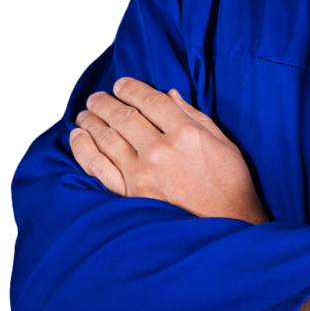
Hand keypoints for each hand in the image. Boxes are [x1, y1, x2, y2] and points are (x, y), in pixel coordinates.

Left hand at [69, 77, 268, 224]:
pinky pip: (98, 167)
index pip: (150, 100)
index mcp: (186, 133)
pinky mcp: (130, 195)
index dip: (132, 88)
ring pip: (107, 138)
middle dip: (106, 102)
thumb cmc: (230, 183)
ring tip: (85, 113)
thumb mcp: (223, 143)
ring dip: (92, 121)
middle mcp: (160, 150)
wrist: (226, 226)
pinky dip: (85, 149)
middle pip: (124, 116)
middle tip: (97, 97)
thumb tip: (170, 96)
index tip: (121, 84)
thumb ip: (195, 117)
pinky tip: (78, 137)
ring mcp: (141, 174)